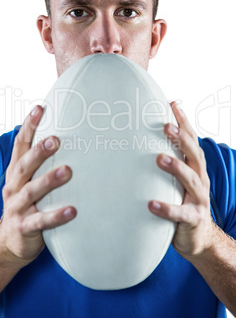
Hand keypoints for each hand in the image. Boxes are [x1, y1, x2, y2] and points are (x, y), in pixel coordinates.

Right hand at [0, 105, 76, 265]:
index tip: (40, 108)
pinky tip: (72, 210)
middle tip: (56, 139)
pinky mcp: (24, 227)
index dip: (29, 126)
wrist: (10, 242)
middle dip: (39, 151)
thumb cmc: (28, 205)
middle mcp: (14, 186)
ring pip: (32, 191)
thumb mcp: (29, 182)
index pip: (20, 145)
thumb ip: (42, 164)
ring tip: (68, 171)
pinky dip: (56, 216)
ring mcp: (17, 207)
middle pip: (25, 165)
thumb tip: (68, 138)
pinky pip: (41, 221)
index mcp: (16, 173)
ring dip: (49, 180)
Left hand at [148, 101, 213, 258]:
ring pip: (191, 180)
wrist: (198, 237)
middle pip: (194, 155)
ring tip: (160, 158)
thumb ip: (167, 161)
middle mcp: (200, 180)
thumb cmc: (181, 201)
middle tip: (166, 126)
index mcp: (195, 168)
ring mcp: (199, 200)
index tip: (172, 104)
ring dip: (176, 168)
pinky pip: (181, 214)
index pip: (191, 140)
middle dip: (181, 139)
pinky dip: (167, 208)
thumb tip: (141, 140)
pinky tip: (151, 204)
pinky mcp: (194, 219)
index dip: (184, 122)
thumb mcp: (176, 180)